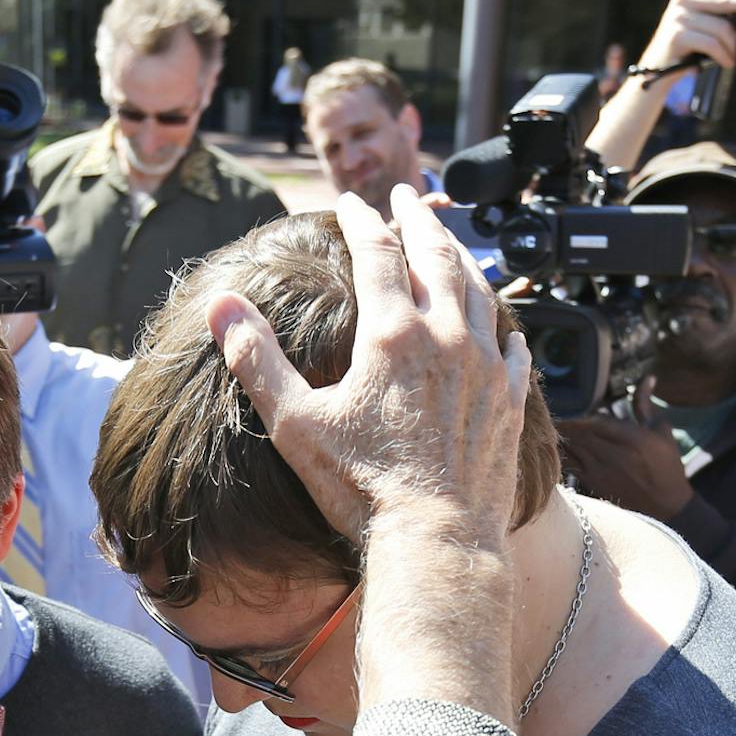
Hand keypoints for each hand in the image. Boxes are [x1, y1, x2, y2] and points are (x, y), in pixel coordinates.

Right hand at [210, 186, 532, 546]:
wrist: (436, 539)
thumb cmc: (360, 489)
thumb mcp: (294, 423)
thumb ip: (257, 359)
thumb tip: (221, 306)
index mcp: (393, 333)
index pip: (378, 251)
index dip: (363, 219)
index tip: (352, 202)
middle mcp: (448, 336)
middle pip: (436, 255)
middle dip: (419, 219)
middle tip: (410, 196)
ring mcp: (487, 366)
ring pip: (480, 289)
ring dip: (462, 257)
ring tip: (449, 242)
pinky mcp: (511, 400)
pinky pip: (513, 345)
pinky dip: (503, 322)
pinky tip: (501, 323)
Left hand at [556, 381, 692, 519]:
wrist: (666, 504)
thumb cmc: (666, 463)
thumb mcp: (660, 431)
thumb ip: (645, 404)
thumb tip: (648, 378)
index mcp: (633, 438)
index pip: (597, 422)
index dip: (580, 415)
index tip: (569, 407)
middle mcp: (615, 454)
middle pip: (580, 434)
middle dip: (565, 423)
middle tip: (550, 412)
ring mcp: (601, 470)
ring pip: (572, 448)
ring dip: (560, 437)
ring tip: (549, 426)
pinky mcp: (593, 482)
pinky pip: (569, 464)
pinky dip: (560, 453)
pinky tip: (553, 445)